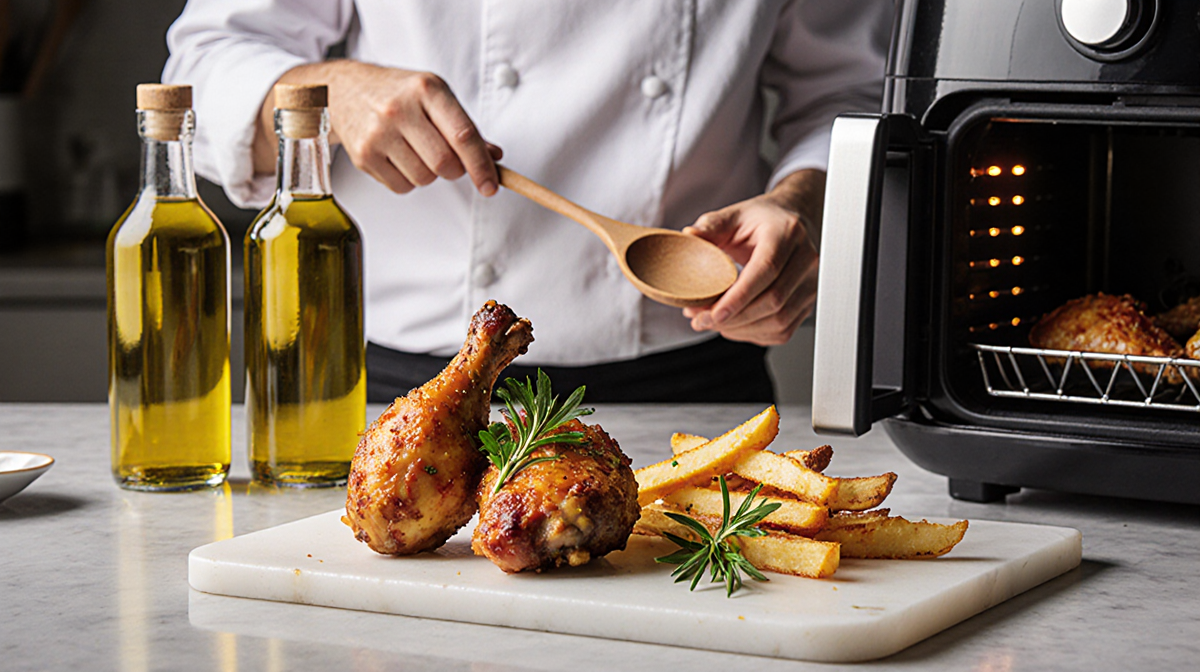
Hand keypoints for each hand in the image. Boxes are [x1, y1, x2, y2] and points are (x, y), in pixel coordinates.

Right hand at [254, 61, 501, 195]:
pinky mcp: (363, 155)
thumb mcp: (434, 97)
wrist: (343, 91)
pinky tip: (398, 158)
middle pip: (445, 164)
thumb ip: (464, 127)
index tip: (491, 185)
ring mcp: (378, 133)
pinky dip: (408, 180)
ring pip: (425, 178)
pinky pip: (402, 187)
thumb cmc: (395, 94)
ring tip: (415, 150)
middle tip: (448, 160)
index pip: (463, 135)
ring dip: (429, 174)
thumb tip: (494, 156)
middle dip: (454, 170)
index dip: (482, 166)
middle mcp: (400, 109)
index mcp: (427, 89)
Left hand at [681, 170, 824, 345]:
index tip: (714, 313)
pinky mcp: (808, 302)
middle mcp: (806, 258)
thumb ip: (710, 226)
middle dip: (734, 317)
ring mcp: (811, 282)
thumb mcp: (732, 216)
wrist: (791, 222)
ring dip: (741, 328)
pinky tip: (734, 325)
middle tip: (701, 319)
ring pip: (779, 320)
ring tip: (713, 321)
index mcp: (786, 232)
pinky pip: (782, 330)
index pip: (766, 270)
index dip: (739, 297)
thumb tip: (689, 236)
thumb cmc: (760, 221)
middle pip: (774, 300)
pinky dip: (754, 334)